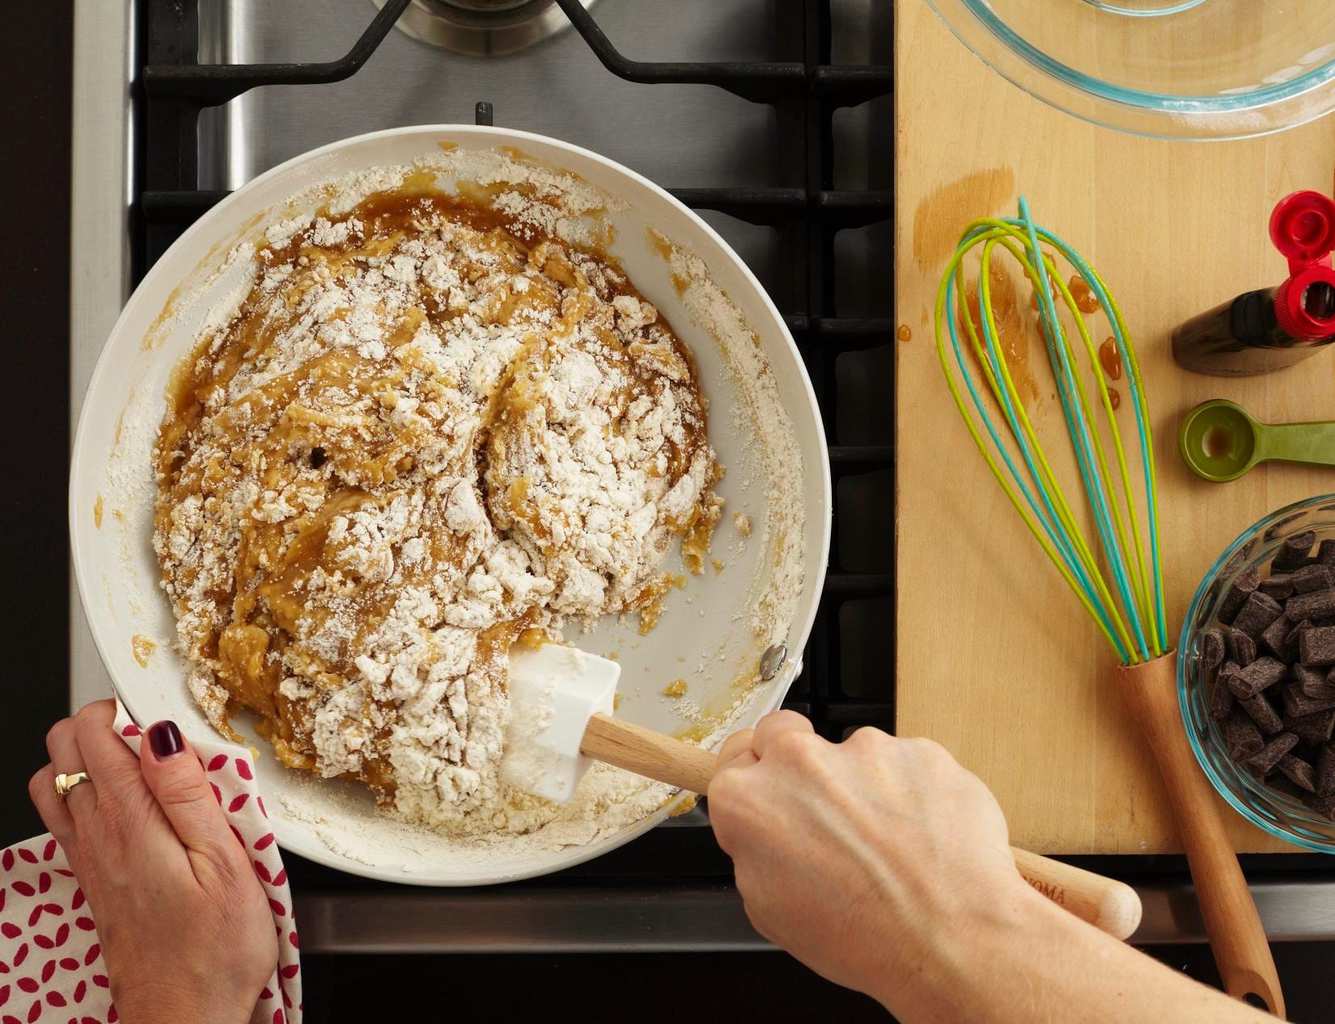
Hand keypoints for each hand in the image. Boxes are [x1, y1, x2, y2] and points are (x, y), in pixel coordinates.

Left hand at [27, 700, 275, 1023]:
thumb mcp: (225, 863)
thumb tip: (163, 735)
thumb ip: (190, 794)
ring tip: (140, 763)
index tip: (160, 713)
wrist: (185, 1017)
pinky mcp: (93, 879)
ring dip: (86, 758)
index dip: (122, 708)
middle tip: (152, 732)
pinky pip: (65, 818)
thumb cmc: (215, 949)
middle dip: (99, 723)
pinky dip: (84, 793)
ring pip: (54, 782)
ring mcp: (88, 858)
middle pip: (63, 751)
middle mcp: (96, 836)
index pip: (94, 736)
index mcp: (131, 822)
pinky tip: (127, 805)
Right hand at [707, 712, 1038, 1012]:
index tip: (766, 787)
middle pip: (784, 734)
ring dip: (864, 786)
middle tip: (826, 813)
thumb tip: (763, 830)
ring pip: (854, 754)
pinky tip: (923, 839)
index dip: (752, 774)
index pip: (735, 756)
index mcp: (750, 800)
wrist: (951, 939)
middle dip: (798, 764)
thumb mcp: (769, 910)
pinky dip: (914, 793)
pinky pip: (907, 764)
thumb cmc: (863, 938)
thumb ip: (754, 848)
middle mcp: (801, 761)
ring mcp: (865, 749)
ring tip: (890, 847)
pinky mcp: (920, 751)